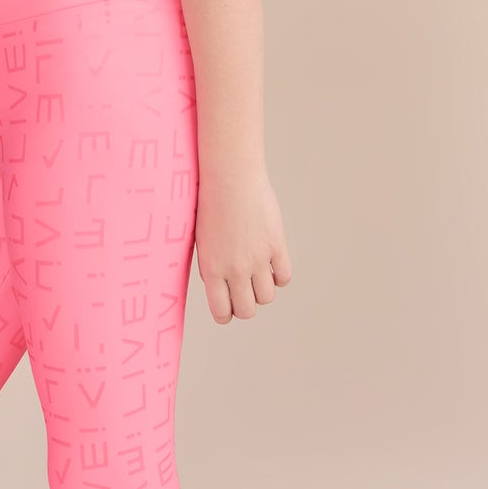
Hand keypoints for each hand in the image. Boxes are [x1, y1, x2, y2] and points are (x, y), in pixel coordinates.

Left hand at [194, 165, 291, 323]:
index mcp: (211, 269)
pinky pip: (285, 277)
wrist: (230, 175)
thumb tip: (222, 289)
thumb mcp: (202, 239)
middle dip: (245, 304)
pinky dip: (280, 276)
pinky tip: (273, 263)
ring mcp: (258, 258)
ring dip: (263, 290)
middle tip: (244, 289)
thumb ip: (212, 266)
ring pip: (267, 297)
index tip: (229, 305)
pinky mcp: (276, 245)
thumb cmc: (210, 203)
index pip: (222, 312)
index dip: (226, 313)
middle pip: (247, 310)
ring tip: (258, 273)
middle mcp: (235, 269)